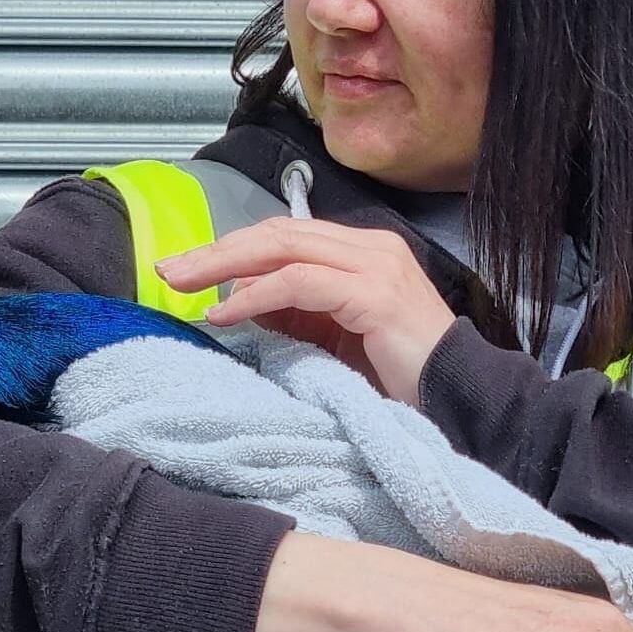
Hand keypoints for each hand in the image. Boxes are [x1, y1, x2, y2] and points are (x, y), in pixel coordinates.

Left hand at [156, 217, 456, 405]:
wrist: (462, 398)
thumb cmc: (404, 379)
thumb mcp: (336, 340)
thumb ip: (296, 316)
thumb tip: (238, 302)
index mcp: (363, 253)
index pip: (286, 236)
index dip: (232, 250)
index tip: (187, 272)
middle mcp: (371, 247)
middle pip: (277, 233)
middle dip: (217, 251)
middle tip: (170, 271)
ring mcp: (375, 265)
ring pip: (283, 247)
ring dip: (225, 265)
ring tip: (185, 287)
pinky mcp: (374, 293)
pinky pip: (300, 282)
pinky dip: (256, 296)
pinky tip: (227, 313)